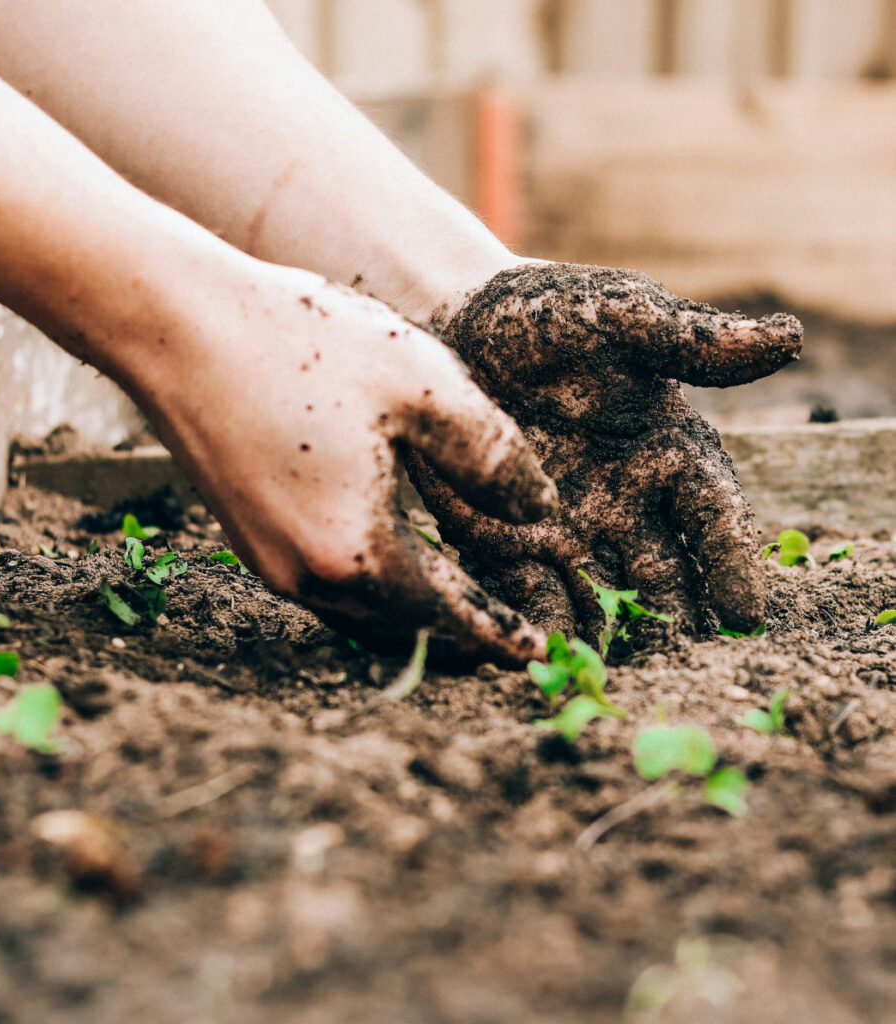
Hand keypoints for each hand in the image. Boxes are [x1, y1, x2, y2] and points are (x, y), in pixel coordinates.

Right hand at [123, 263, 557, 664]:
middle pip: (404, 628)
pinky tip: (397, 557)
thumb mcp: (423, 387)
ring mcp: (269, 562)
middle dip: (462, 636)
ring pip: (363, 613)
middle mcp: (307, 576)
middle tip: (508, 633)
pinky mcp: (248, 538)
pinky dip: (376, 587)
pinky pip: (329, 585)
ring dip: (417, 614)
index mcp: (357, 552)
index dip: (500, 635)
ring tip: (463, 601)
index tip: (538, 653)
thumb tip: (540, 510)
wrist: (176, 325)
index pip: (449, 617)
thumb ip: (493, 457)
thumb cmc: (303, 345)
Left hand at [410, 262, 801, 640]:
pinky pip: (528, 592)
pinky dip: (539, 624)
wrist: (460, 324)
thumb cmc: (549, 315)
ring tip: (615, 680)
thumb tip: (787, 340)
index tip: (746, 614)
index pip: (713, 517)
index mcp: (669, 454)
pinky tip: (542, 656)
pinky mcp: (507, 540)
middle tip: (683, 668)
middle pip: (664, 576)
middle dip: (676, 622)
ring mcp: (568, 529)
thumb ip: (689, 339)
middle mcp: (627, 504)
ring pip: (601, 598)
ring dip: (611, 639)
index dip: (733, 563)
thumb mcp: (618, 315)